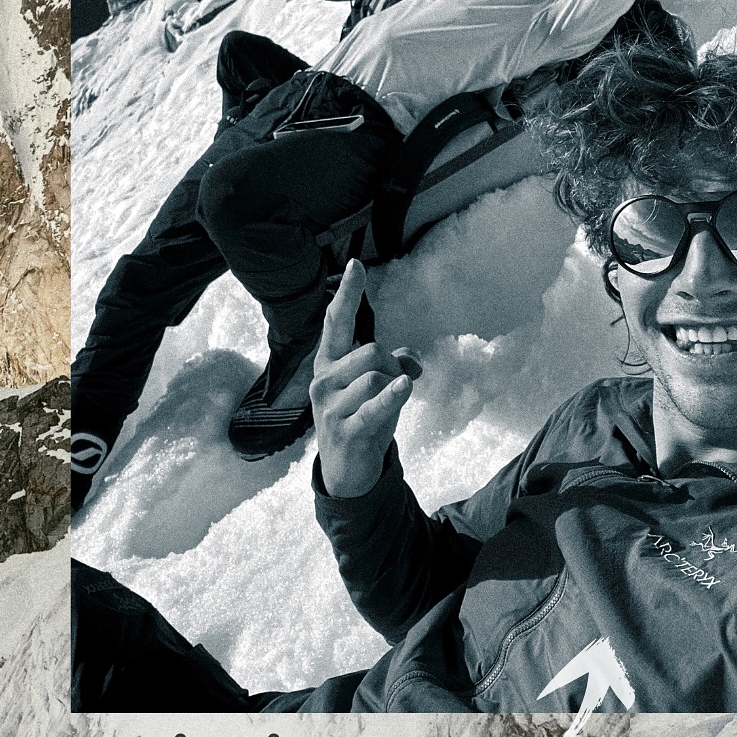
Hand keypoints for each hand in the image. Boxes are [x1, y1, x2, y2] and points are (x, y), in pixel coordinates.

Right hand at [311, 259, 422, 497]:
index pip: (335, 321)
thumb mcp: (377, 388)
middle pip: (372, 351)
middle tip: (396, 389)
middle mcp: (323, 381)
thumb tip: (412, 361)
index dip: (347, 293)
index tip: (355, 264)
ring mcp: (330, 407)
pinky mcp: (345, 431)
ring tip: (389, 407)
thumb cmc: (362, 419)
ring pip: (377, 376)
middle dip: (393, 366)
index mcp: (329, 364)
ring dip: (395, 388)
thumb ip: (393, 365)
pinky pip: (374, 405)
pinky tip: (404, 388)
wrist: (347, 472)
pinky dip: (392, 396)